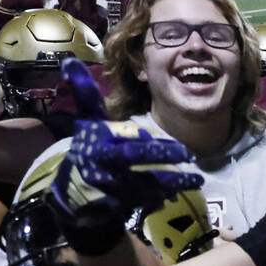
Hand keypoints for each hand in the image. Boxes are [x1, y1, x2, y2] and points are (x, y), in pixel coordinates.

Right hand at [48, 59, 202, 254]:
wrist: (71, 192)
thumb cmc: (88, 150)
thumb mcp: (87, 122)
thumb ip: (85, 94)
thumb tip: (69, 60)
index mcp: (97, 140)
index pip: (127, 138)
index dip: (150, 139)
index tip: (177, 145)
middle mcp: (101, 162)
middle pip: (136, 156)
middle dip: (164, 154)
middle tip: (189, 154)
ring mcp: (109, 186)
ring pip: (145, 182)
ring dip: (173, 182)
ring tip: (196, 181)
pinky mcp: (115, 205)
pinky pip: (143, 201)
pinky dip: (160, 197)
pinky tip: (176, 194)